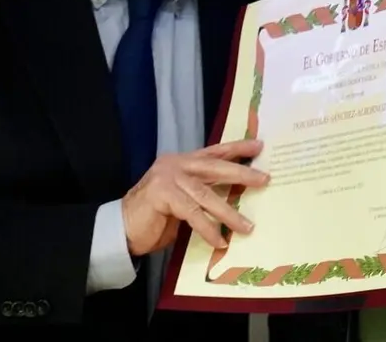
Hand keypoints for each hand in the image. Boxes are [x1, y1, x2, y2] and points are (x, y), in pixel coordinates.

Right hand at [122, 139, 268, 256]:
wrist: (121, 229)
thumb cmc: (155, 218)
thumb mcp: (183, 201)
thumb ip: (202, 193)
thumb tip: (235, 198)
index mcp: (182, 162)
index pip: (214, 152)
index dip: (236, 148)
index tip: (258, 145)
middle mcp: (175, 164)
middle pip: (214, 167)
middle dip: (241, 173)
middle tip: (264, 179)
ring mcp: (167, 178)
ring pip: (206, 194)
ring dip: (229, 212)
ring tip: (247, 226)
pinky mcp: (162, 195)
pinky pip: (192, 213)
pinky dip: (208, 228)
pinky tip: (219, 240)